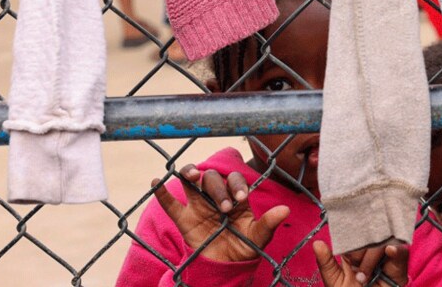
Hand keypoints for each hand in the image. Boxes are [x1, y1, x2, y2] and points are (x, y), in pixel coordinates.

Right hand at [152, 164, 289, 262]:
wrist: (226, 268)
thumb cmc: (245, 248)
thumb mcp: (258, 237)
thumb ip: (268, 224)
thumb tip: (285, 210)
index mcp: (236, 197)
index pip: (235, 180)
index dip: (236, 185)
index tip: (240, 199)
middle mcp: (217, 196)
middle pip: (213, 179)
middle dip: (218, 189)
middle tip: (224, 207)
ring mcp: (199, 206)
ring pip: (191, 182)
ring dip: (190, 173)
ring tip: (191, 175)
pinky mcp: (184, 219)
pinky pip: (171, 204)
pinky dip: (161, 192)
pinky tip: (156, 181)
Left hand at [315, 241, 409, 286]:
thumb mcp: (334, 281)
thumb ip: (326, 263)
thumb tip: (317, 243)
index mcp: (355, 252)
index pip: (356, 233)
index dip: (352, 235)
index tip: (346, 248)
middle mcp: (371, 252)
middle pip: (371, 235)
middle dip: (362, 251)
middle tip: (355, 270)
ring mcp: (387, 258)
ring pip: (386, 241)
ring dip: (374, 255)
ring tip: (365, 275)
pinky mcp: (400, 268)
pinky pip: (403, 253)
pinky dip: (398, 250)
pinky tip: (390, 251)